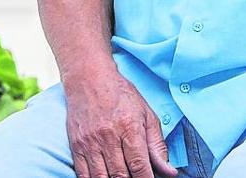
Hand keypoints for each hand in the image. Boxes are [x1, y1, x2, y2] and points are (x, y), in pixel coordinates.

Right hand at [63, 71, 178, 177]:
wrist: (88, 78)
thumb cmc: (119, 94)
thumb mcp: (146, 115)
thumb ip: (157, 145)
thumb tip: (169, 171)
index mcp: (129, 127)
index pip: (139, 166)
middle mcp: (108, 136)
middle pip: (120, 175)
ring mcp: (90, 142)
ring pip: (101, 177)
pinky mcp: (76, 145)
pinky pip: (83, 174)